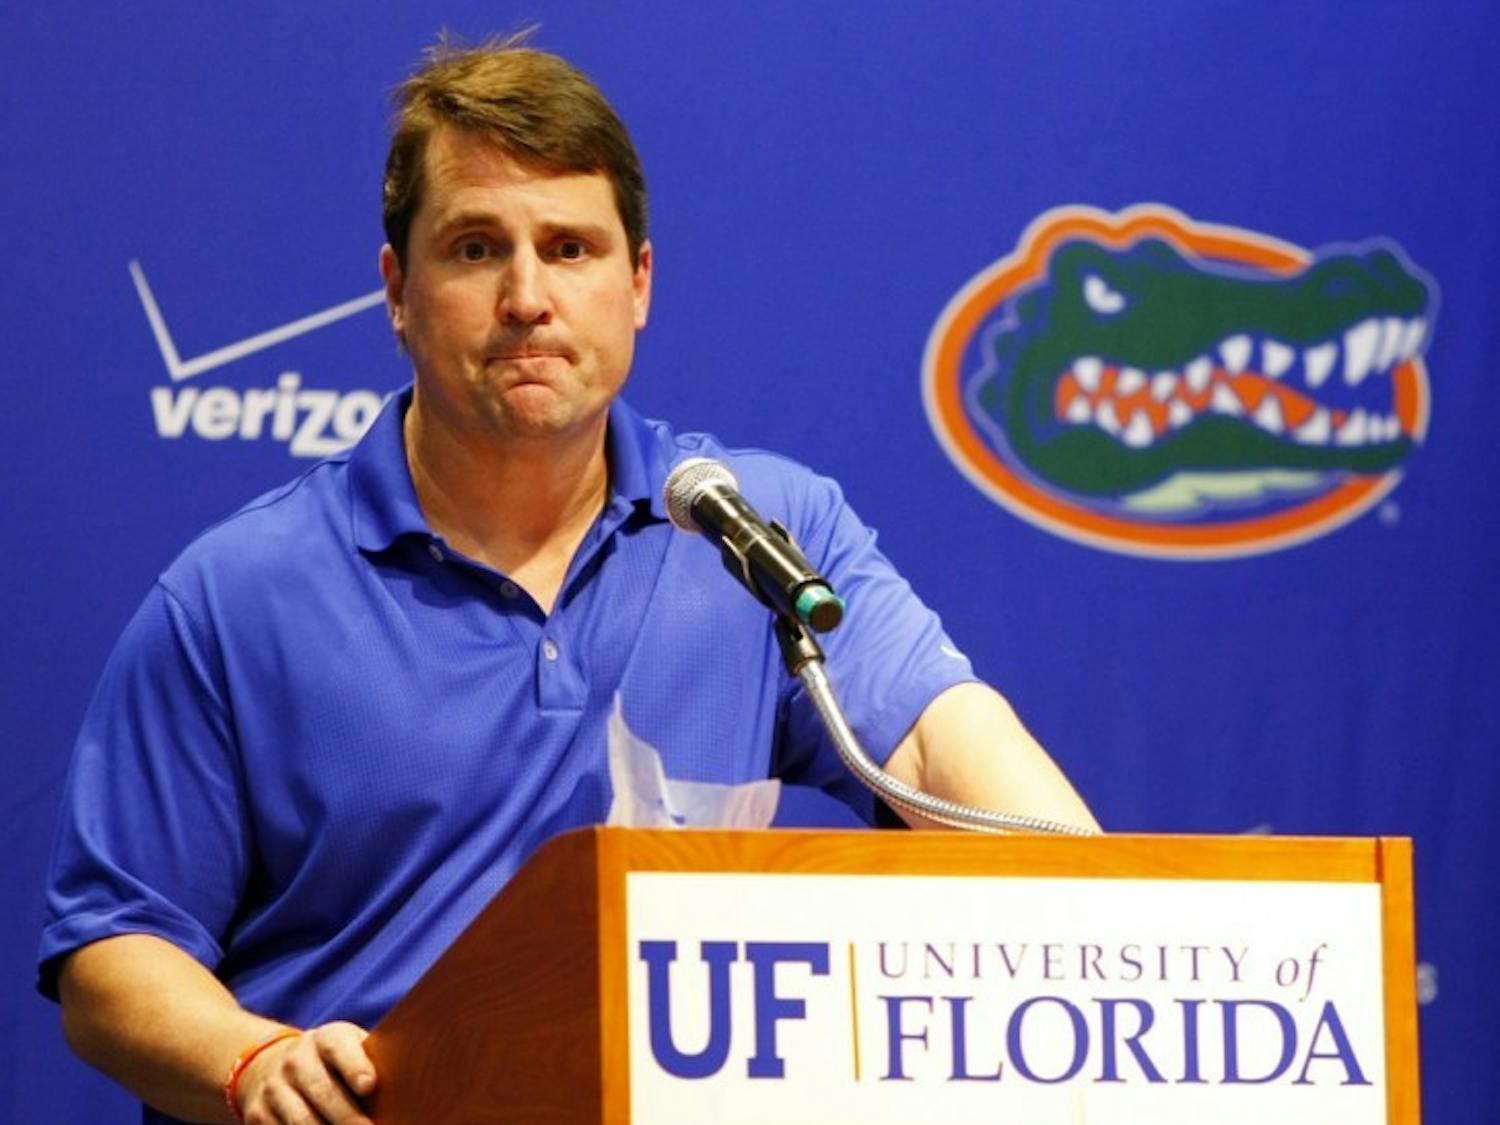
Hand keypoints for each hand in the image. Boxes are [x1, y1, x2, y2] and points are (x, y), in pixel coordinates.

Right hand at [234, 1022, 375, 1123]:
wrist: (269, 1064)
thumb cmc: (331, 1061)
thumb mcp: (348, 1049)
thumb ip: (372, 1061)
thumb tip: (412, 1086)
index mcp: (327, 1039)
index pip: (340, 1048)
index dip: (355, 1065)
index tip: (369, 1086)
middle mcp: (297, 1061)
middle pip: (324, 1094)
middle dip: (350, 1119)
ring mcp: (274, 1088)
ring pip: (302, 1122)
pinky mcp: (257, 1114)